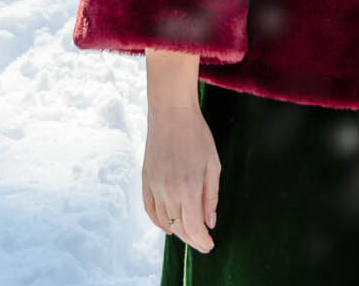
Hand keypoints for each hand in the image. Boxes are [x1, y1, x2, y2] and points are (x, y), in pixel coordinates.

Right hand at [142, 98, 220, 252]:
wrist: (171, 113)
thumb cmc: (197, 136)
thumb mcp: (213, 164)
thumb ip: (211, 195)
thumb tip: (210, 222)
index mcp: (187, 187)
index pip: (193, 226)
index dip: (202, 240)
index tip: (210, 245)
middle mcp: (167, 191)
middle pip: (178, 227)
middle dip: (192, 239)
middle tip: (204, 242)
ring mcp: (153, 186)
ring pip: (164, 221)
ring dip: (177, 231)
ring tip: (190, 234)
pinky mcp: (145, 180)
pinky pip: (149, 210)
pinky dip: (158, 222)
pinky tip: (168, 226)